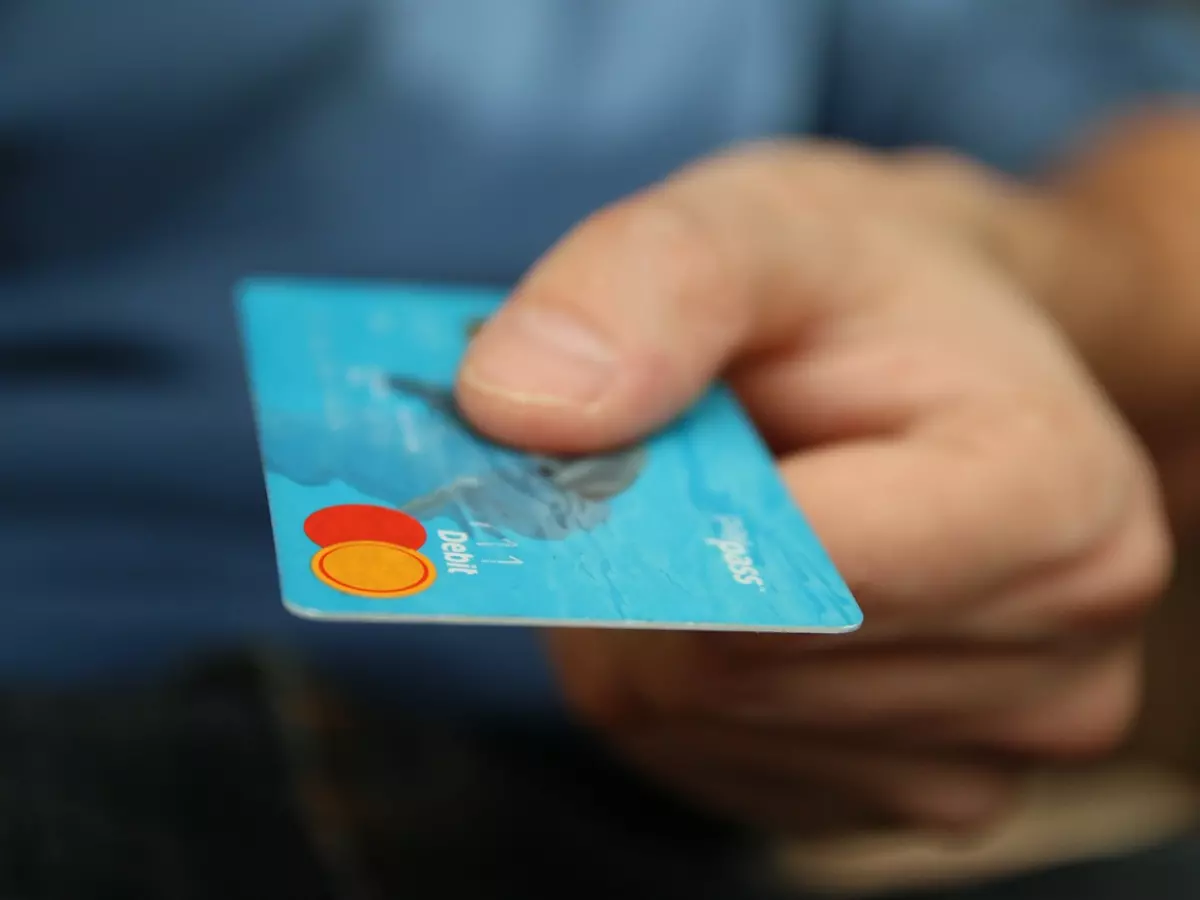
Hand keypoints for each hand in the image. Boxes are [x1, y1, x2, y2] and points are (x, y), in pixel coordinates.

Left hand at [454, 143, 1171, 834]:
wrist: (941, 361)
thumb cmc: (862, 290)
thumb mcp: (764, 221)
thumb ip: (654, 282)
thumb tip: (518, 406)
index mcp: (1057, 501)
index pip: (794, 571)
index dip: (652, 511)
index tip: (589, 440)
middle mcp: (1058, 661)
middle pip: (726, 669)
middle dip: (636, 562)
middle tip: (650, 461)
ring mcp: (987, 759)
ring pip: (695, 723)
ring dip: (644, 620)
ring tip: (708, 516)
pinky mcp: (912, 796)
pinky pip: (707, 762)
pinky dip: (673, 676)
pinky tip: (728, 593)